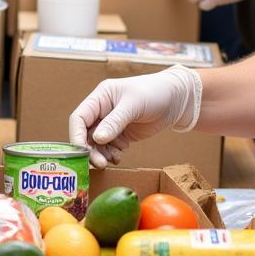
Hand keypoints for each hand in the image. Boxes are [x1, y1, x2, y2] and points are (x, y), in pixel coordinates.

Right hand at [67, 67, 201, 167]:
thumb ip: (115, 121)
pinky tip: (120, 156)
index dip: (76, 135)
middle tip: (100, 163)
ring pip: (97, 144)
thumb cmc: (155, 92)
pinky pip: (109, 148)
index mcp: (100, 98)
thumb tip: (97, 138)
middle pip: (86, 134)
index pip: (79, 118)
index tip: (81, 152)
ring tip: (113, 159)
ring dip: (101, 154)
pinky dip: (111, 155)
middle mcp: (102, 111)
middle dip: (90, 150)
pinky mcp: (122, 134)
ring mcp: (111, 124)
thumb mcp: (133, 105)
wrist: (178, 99)